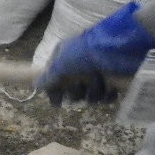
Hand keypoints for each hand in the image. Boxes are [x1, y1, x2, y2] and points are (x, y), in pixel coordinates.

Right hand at [36, 1, 154, 105]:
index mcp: (65, 57)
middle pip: (72, 90)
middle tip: (81, 85)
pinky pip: (106, 97)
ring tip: (99, 81)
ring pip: (89, 95)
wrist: (118, 50)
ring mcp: (97, 73)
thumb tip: (36, 86)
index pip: (54, 78)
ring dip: (93, 92)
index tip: (57, 103)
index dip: (55, 91)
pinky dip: (108, 95)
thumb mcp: (62, 64)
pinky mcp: (113, 81)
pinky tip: (110, 88)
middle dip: (77, 92)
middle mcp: (80, 65)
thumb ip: (49, 77)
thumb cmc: (85, 55)